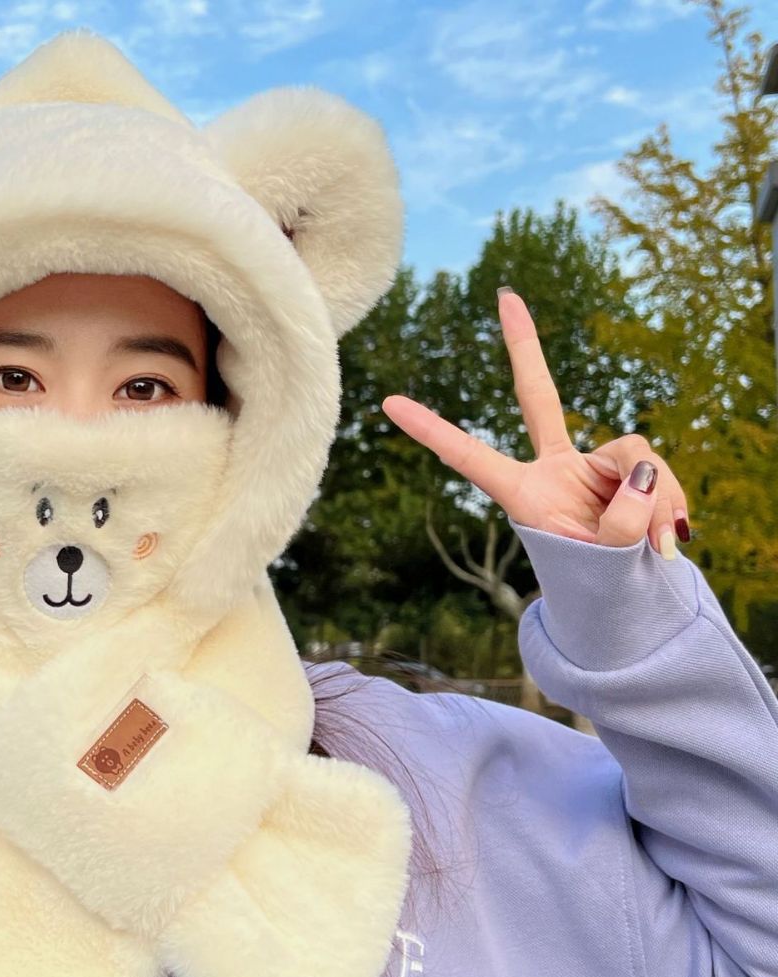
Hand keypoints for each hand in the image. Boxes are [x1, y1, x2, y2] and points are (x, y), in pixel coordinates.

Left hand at [380, 288, 690, 558]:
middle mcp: (551, 471)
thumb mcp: (603, 562)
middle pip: (538, 397)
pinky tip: (671, 536)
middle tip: (506, 297)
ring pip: (634, 455)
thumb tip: (646, 475)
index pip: (470, 456)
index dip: (432, 430)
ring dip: (655, 500)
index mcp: (521, 495)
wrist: (624, 595)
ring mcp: (590, 465)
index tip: (389, 404)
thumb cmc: (596, 582)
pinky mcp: (628, 470)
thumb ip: (623, 521)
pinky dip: (670, 502)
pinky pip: (657, 470)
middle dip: (525, 347)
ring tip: (653, 544)